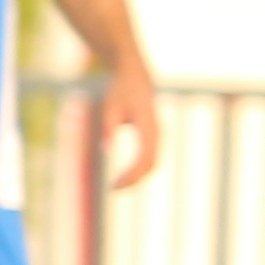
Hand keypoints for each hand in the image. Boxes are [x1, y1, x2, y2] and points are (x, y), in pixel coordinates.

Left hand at [100, 57, 162, 193]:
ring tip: (118, 185)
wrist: (135, 76)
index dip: (132, 175)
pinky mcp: (153, 136)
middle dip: (135, 180)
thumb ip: (108, 127)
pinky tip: (125, 175)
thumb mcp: (110, 106)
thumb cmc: (121, 90)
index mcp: (149, 127)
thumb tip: (106, 150)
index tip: (114, 185)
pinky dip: (139, 169)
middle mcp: (158, 133)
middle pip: (152, 165)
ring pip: (153, 163)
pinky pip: (150, 158)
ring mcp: (157, 135)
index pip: (145, 159)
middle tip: (114, 189)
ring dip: (137, 177)